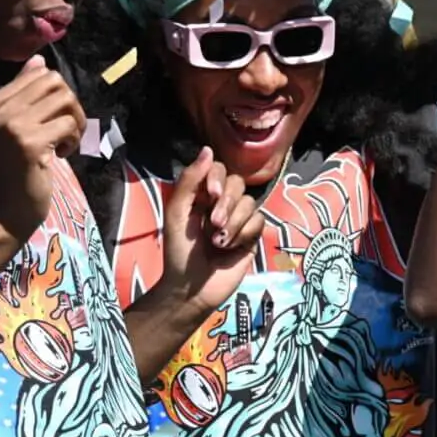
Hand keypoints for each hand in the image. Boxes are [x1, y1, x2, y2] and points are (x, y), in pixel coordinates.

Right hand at [0, 55, 86, 241]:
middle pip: (56, 82)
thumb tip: (39, 59)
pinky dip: (73, 140)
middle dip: (71, 105)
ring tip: (64, 143)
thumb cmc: (17, 168)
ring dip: (75, 123)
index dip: (59, 95)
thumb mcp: (16, 126)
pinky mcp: (30, 143)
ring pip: (66, 100)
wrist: (7, 210)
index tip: (54, 121)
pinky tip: (61, 156)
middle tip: (67, 130)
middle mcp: (0, 108)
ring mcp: (13, 125)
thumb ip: (26, 92)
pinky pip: (68, 125)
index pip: (42, 73)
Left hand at [152, 147, 264, 313]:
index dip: (217, 178)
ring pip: (250, 203)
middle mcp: (222, 202)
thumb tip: (208, 149)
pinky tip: (231, 248)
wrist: (192, 287)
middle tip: (213, 224)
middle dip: (226, 204)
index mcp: (202, 194)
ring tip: (218, 242)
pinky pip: (259, 221)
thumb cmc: (179, 251)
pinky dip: (244, 233)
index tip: (209, 195)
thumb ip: (189, 180)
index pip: (219, 169)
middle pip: (238, 183)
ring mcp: (239, 219)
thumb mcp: (177, 213)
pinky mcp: (251, 236)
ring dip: (233, 223)